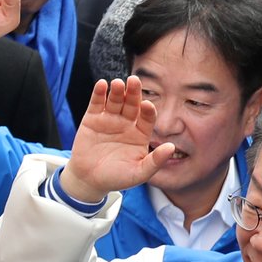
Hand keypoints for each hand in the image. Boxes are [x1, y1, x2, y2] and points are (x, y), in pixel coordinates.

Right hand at [59, 77, 174, 202]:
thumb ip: (155, 162)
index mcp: (140, 133)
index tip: (147, 105)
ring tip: (118, 84)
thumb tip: (172, 148)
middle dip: (134, 93)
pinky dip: (99, 93)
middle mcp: (127, 123)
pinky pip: (97, 103)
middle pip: (132, 104)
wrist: (89, 181)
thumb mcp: (138, 174)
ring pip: (116, 100)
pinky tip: (101, 85)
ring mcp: (109, 119)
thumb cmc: (116, 178)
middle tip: (134, 81)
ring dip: (117, 91)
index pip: (147, 117)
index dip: (148, 110)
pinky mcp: (92, 118)